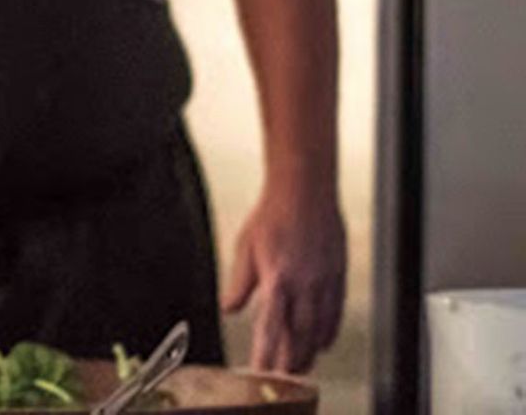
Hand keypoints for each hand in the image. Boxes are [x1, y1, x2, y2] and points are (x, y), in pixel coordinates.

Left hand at [222, 188, 346, 373]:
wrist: (304, 191)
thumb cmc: (273, 215)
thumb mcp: (244, 247)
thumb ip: (238, 283)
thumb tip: (230, 307)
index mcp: (277, 279)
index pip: (270, 328)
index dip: (266, 354)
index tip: (260, 371)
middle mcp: (304, 285)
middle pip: (300, 336)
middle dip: (292, 361)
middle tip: (283, 377)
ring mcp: (324, 282)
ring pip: (320, 329)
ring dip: (310, 351)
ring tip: (301, 366)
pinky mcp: (338, 276)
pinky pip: (336, 313)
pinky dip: (329, 332)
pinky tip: (323, 341)